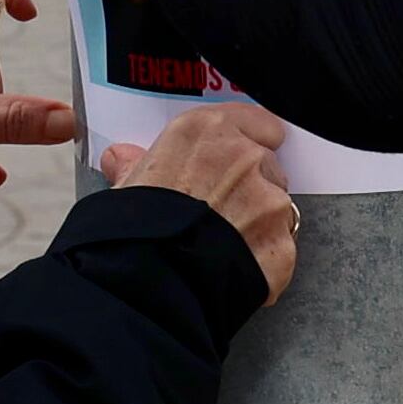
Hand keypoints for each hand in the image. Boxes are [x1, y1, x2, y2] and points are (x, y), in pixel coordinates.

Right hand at [99, 101, 298, 300]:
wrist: (149, 280)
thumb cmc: (135, 230)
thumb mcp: (127, 187)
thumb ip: (136, 164)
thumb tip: (121, 157)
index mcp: (209, 131)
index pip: (258, 123)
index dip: (248, 143)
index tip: (237, 160)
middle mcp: (246, 158)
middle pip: (266, 167)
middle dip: (249, 188)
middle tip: (217, 212)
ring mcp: (270, 202)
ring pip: (276, 209)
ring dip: (258, 223)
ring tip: (223, 245)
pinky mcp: (281, 244)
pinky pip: (278, 249)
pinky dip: (261, 260)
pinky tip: (232, 268)